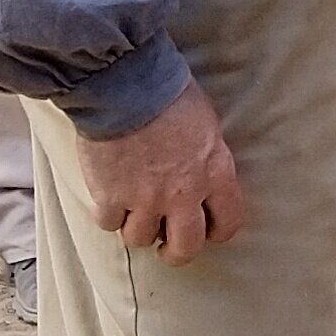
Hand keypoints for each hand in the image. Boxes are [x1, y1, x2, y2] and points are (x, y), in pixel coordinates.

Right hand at [79, 82, 246, 263]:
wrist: (124, 84)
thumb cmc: (168, 92)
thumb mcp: (206, 124)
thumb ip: (207, 158)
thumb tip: (202, 175)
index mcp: (215, 173)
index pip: (228, 223)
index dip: (216, 232)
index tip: (205, 230)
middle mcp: (183, 194)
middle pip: (185, 248)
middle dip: (175, 251)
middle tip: (165, 244)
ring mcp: (145, 199)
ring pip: (140, 238)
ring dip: (136, 227)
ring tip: (132, 210)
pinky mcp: (110, 196)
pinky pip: (108, 223)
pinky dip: (107, 214)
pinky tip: (108, 197)